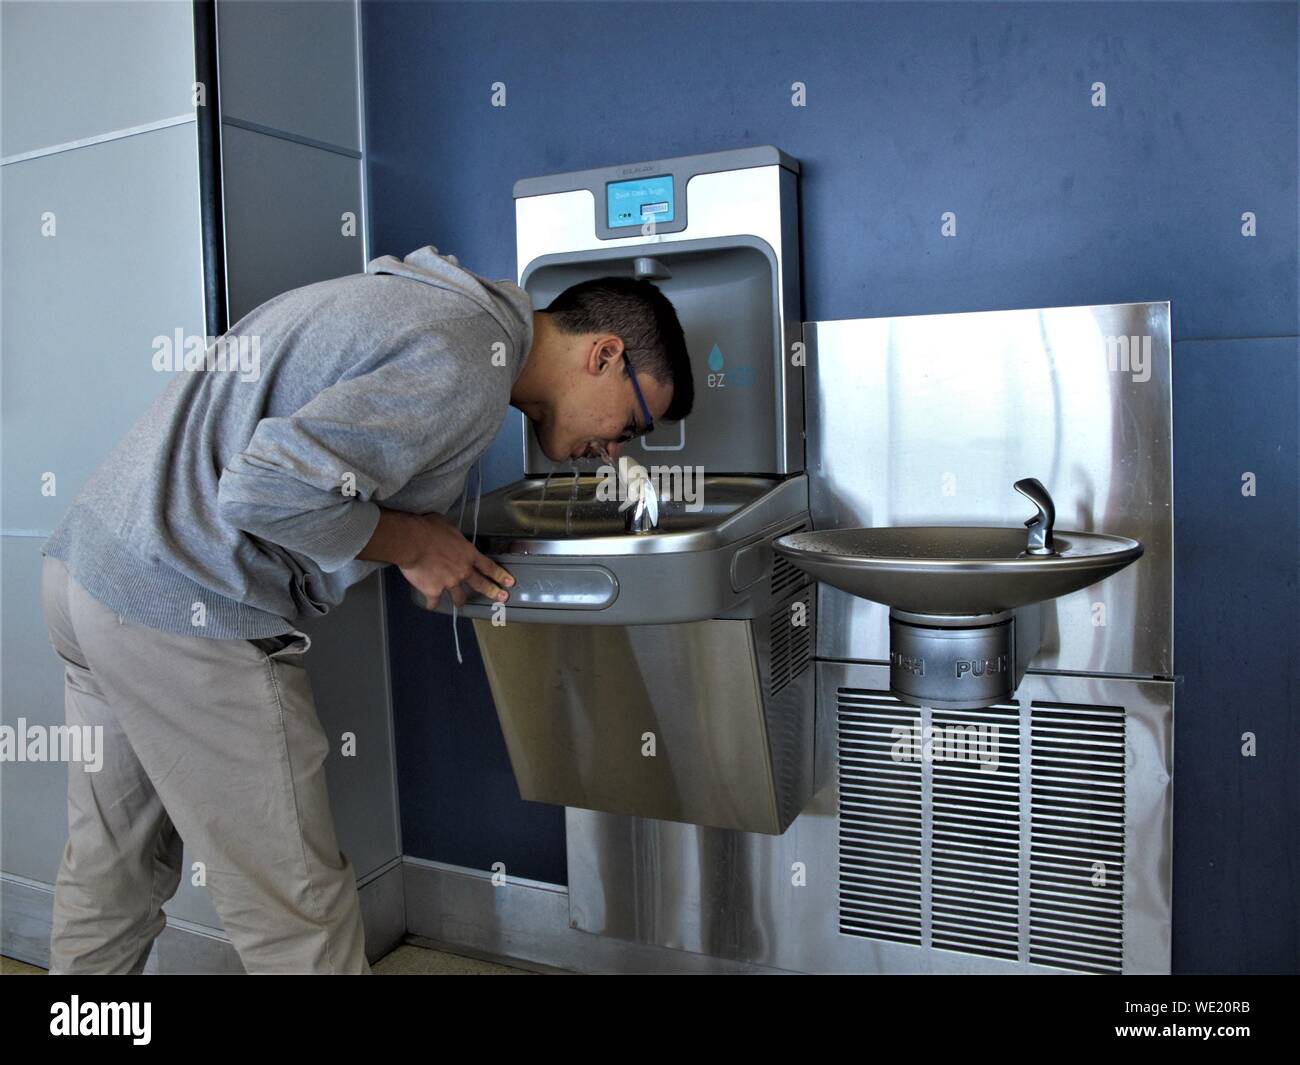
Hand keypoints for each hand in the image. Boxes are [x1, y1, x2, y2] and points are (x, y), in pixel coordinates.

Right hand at [360, 509, 513, 607]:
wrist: (413, 542)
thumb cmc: (429, 529)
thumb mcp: (447, 527)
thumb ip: (453, 536)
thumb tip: (448, 535)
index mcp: (468, 554)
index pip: (489, 567)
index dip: (500, 575)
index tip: (510, 583)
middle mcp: (462, 571)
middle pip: (481, 584)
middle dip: (492, 592)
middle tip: (501, 598)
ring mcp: (449, 583)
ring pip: (458, 597)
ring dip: (459, 600)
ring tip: (459, 603)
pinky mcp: (433, 591)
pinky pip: (434, 601)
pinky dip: (432, 603)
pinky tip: (431, 604)